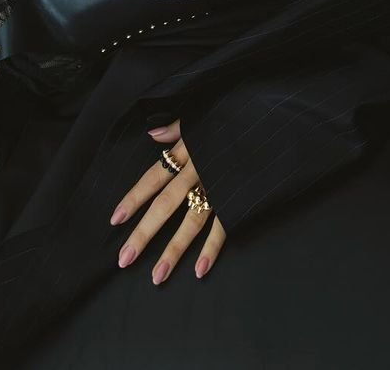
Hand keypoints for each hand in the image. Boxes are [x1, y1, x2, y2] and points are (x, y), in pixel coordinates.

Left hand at [108, 117, 227, 282]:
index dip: (134, 198)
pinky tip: (199, 270)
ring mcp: (220, 186)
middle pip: (167, 204)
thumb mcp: (204, 113)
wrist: (275, 119)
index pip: (154, 176)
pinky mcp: (239, 196)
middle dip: (145, 232)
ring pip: (192, 220)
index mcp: (189, 150)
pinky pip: (225, 224)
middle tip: (124, 259)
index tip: (114, 220)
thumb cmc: (237, 113)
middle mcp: (200, 170)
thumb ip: (178, 127)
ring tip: (157, 276)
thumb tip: (153, 135)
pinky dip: (213, 248)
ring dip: (174, 249)